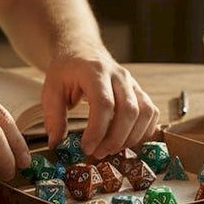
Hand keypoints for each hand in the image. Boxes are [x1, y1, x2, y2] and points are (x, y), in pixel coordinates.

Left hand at [40, 48, 159, 158]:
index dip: (97, 130)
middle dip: (116, 138)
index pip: (104, 104)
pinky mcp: (140, 91)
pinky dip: (144, 131)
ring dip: (131, 137)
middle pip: (129, 111)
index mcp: (95, 72)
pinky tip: (127, 140)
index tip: (86, 147)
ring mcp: (133, 83)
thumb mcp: (51, 89)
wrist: (83, 50)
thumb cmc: (67, 71)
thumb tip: (56, 144)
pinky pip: (152, 113)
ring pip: (145, 113)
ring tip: (111, 149)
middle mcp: (119, 76)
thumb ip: (53, 117)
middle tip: (98, 153)